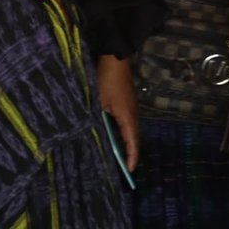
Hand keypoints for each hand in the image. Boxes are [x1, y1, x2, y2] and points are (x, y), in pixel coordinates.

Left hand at [96, 54, 140, 172]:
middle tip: (122, 167)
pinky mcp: (127, 103)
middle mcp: (133, 115)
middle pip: (133, 138)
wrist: (114, 58)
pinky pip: (127, 123)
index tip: (128, 171)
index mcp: (127, 117)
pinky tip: (113, 135)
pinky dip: (122, 133)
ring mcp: (131, 108)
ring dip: (125, 143)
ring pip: (130, 131)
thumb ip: (98, 120)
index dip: (131, 157)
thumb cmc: (106, 80)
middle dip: (129, 153)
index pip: (132, 142)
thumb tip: (95, 136)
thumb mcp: (98, 102)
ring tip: (117, 155)